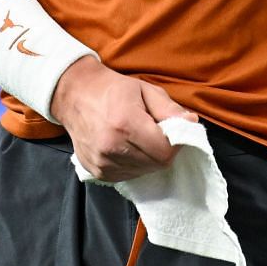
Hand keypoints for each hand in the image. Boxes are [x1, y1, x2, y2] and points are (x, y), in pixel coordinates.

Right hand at [50, 57, 197, 181]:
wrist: (75, 95)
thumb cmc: (113, 89)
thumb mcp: (145, 89)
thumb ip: (169, 109)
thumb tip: (191, 123)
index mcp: (125, 123)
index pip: (165, 151)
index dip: (176, 143)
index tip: (173, 131)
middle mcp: (111, 147)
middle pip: (156, 164)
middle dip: (163, 150)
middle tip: (156, 132)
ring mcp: (102, 162)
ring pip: (144, 172)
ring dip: (149, 158)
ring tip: (139, 137)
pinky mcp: (97, 172)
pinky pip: (128, 176)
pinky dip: (135, 164)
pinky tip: (127, 146)